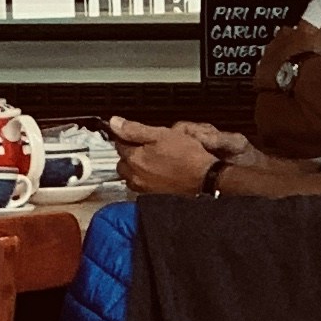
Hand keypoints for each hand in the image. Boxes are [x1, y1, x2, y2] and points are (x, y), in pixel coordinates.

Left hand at [112, 117, 248, 198]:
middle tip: (148, 147)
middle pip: (123, 162)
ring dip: (138, 168)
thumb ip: (134, 129)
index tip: (137, 134)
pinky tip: (159, 173)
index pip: (119, 143)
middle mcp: (135, 176)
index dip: (128, 136)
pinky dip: (146, 179)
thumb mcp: (160, 134)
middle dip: (131, 154)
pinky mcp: (153, 197)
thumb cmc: (187, 157)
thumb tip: (115, 122)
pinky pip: (142, 186)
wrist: (205, 179)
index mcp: (134, 159)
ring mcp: (143, 188)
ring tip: (155, 161)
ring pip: (131, 175)